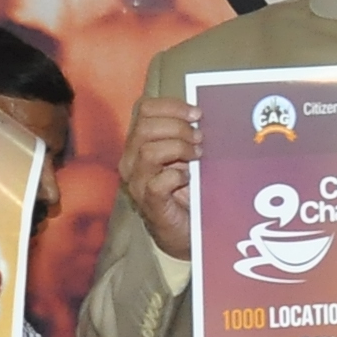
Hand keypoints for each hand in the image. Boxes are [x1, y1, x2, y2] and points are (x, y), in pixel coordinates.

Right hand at [120, 93, 197, 255]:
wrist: (183, 230)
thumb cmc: (185, 190)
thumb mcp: (186, 156)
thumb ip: (187, 135)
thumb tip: (204, 115)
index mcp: (139, 142)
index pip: (144, 109)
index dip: (171, 106)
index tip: (197, 113)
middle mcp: (131, 160)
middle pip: (145, 127)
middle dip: (177, 127)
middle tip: (199, 138)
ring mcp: (137, 182)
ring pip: (148, 151)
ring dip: (178, 148)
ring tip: (197, 156)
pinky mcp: (148, 202)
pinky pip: (157, 183)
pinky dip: (176, 177)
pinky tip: (188, 178)